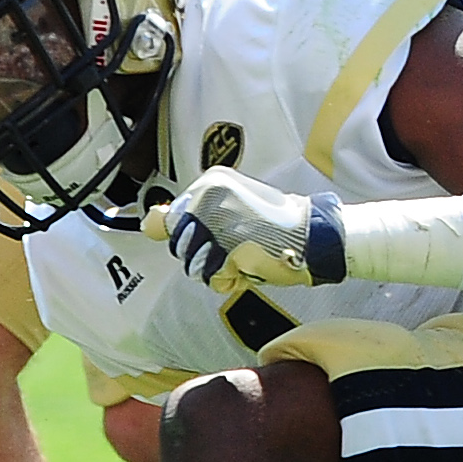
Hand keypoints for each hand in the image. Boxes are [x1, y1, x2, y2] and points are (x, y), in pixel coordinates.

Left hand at [148, 166, 343, 293]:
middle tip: (241, 242)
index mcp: (210, 182)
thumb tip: (149, 223)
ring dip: (219, 268)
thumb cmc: (276, 224)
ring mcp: (216, 223)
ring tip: (247, 253)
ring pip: (192, 263)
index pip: (176, 220)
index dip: (199, 235)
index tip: (227, 230)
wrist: (313, 235)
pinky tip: (250, 264)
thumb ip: (189, 215)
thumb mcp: (230, 206)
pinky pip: (211, 278)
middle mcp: (208, 198)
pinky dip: (231, 279)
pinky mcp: (225, 248)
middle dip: (206, 253)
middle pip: (180, 243)